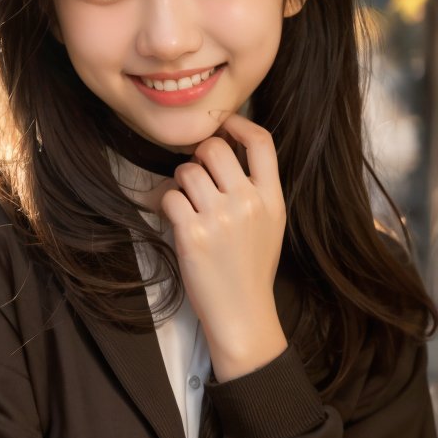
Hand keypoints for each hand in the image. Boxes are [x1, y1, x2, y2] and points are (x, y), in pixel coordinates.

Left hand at [159, 112, 287, 372]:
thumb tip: (229, 148)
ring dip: (179, 183)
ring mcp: (220, 218)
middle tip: (196, 174)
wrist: (242, 313)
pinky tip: (174, 219)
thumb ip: (257, 188)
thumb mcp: (271, 224)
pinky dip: (165, 205)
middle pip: (215, 148)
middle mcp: (248, 202)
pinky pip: (169, 197)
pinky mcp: (192, 234)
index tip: (224, 126)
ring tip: (186, 204)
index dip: (238, 124)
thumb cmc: (251, 270)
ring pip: (186, 171)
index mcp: (272, 198)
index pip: (261, 142)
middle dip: (199, 156)